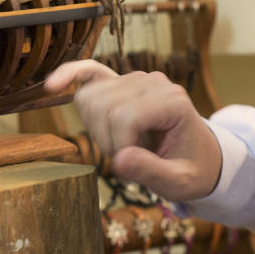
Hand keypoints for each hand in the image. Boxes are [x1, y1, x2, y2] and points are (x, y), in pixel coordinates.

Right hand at [44, 60, 222, 200]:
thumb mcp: (179, 181)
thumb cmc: (193, 169)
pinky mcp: (121, 82)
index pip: (125, 117)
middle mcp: (153, 82)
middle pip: (104, 106)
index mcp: (173, 101)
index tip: (133, 165)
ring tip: (120, 142)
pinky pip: (90, 72)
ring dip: (95, 127)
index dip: (119, 147)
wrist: (201, 156)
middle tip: (128, 156)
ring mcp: (136, 79)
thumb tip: (119, 160)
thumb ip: (151, 171)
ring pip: (90, 97)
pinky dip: (71, 76)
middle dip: (107, 140)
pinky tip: (53, 85)